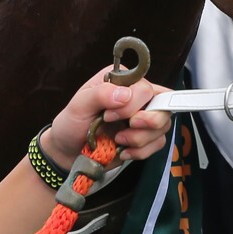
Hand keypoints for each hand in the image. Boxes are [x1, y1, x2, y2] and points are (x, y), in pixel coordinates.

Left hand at [40, 68, 172, 171]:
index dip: (134, 104)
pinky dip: (141, 151)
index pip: (146, 88)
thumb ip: (100, 94)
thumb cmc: (72, 124)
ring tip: (118, 141)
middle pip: (164, 104)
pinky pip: (158, 143)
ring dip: (140, 138)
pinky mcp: (146, 137)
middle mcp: (138, 97)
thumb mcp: (78, 106)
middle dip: (147, 121)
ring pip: (163, 125)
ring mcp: (144, 117)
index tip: (109, 115)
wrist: (68, 152)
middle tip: (126, 127)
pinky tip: (123, 151)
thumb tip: (126, 95)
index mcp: (124, 81)